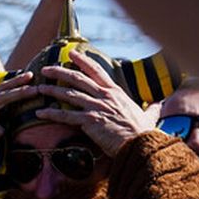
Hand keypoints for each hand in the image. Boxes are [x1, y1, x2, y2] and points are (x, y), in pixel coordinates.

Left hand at [36, 51, 155, 155]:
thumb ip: (152, 108)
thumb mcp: (149, 115)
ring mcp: (96, 108)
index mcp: (115, 92)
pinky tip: (40, 113)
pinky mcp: (90, 121)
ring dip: (52, 91)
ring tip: (38, 88)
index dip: (83, 61)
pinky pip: (66, 116)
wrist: (141, 144)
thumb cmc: (144, 132)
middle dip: (59, 72)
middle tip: (46, 69)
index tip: (71, 54)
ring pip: (69, 95)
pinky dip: (52, 114)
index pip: (97, 71)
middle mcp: (104, 96)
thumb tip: (159, 104)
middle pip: (78, 79)